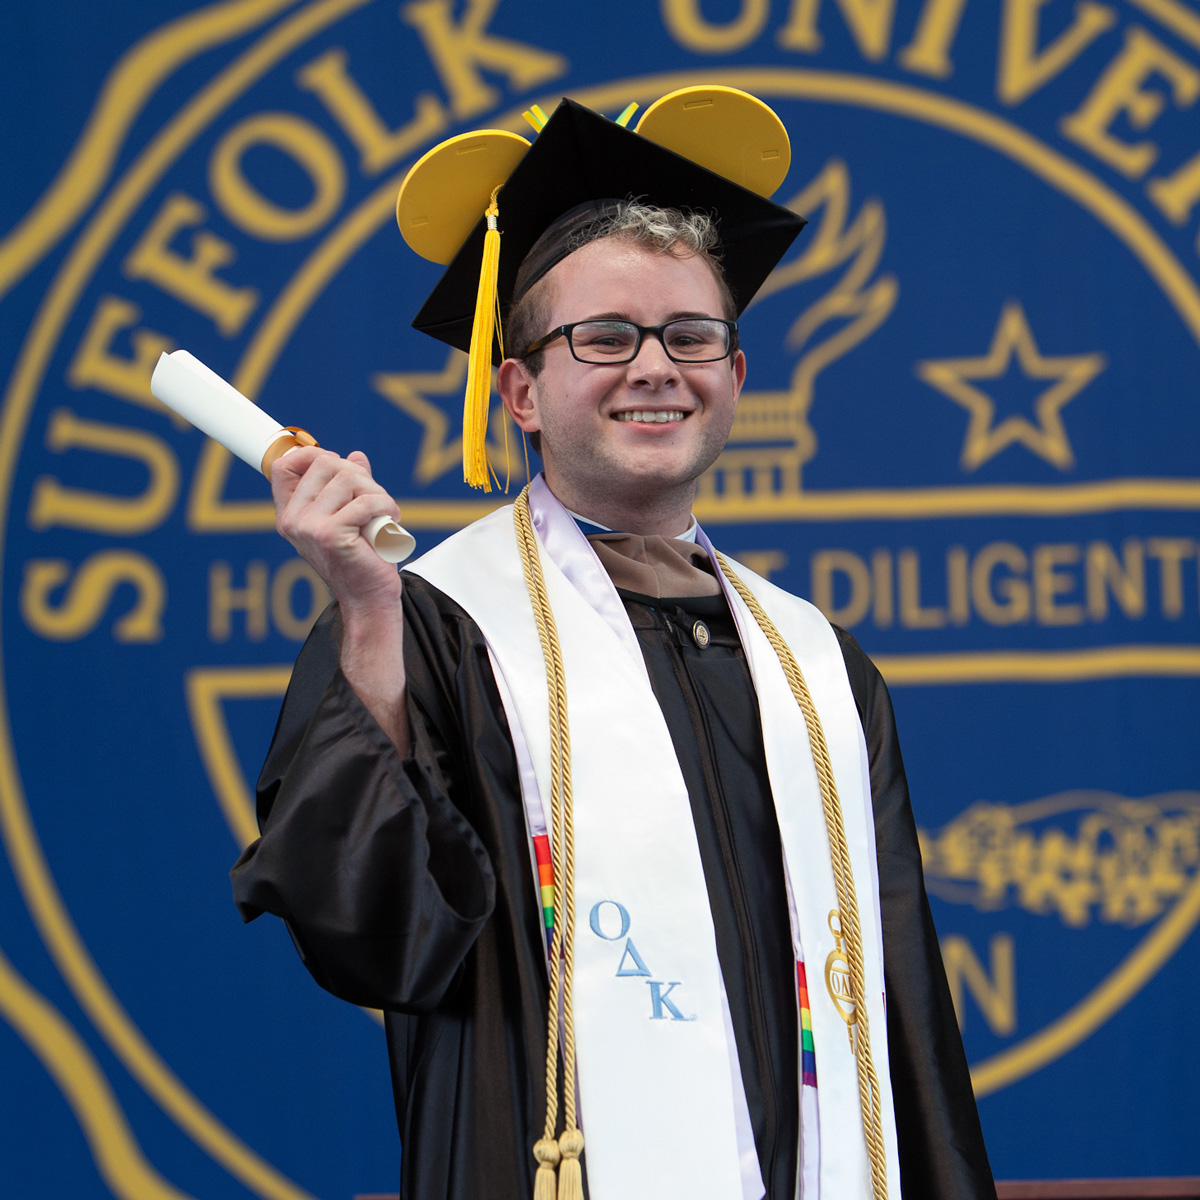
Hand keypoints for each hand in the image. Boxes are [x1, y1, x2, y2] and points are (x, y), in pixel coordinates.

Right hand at [271, 447, 403, 614]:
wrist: (368, 597)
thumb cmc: (362, 558)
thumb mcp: (352, 516)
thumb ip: (350, 487)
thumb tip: (356, 456)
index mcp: (290, 514)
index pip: (283, 465)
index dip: (312, 454)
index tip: (343, 468)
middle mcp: (292, 519)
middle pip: (325, 463)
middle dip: (359, 474)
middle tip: (375, 499)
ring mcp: (308, 527)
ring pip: (348, 478)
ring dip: (377, 492)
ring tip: (385, 513)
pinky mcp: (331, 535)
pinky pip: (365, 502)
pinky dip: (386, 507)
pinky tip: (391, 520)